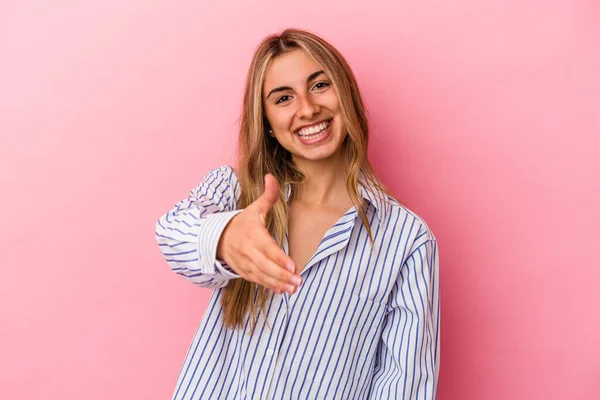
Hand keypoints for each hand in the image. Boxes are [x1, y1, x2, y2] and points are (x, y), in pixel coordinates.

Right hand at [217, 174, 301, 294]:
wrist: (218, 237)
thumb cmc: (243, 222)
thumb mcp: (254, 207)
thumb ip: (268, 195)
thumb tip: (272, 177)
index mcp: (252, 233)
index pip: (267, 248)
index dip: (279, 258)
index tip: (293, 266)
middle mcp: (247, 250)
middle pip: (265, 265)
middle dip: (282, 275)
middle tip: (298, 281)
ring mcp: (244, 262)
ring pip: (261, 275)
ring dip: (278, 283)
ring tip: (293, 288)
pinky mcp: (243, 271)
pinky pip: (257, 281)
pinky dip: (269, 286)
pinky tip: (282, 290)